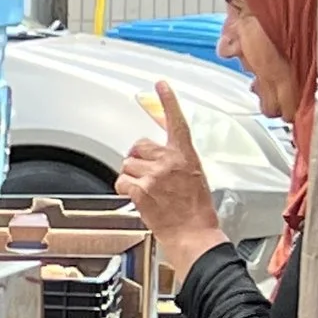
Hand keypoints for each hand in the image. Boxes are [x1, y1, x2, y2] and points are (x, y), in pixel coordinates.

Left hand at [115, 82, 229, 278]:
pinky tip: (139, 197)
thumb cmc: (196, 209)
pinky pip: (121, 181)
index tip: (160, 84)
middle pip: (138, 146)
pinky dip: (125, 189)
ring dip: (131, 176)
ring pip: (127, 164)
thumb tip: (161, 153)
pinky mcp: (141, 190)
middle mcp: (169, 161)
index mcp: (186, 155)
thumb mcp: (194, 175)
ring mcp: (154, 176)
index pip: (176, 121)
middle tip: (148, 175)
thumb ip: (177, 159)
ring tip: (147, 190)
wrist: (194, 234)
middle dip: (138, 159)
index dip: (168, 100)